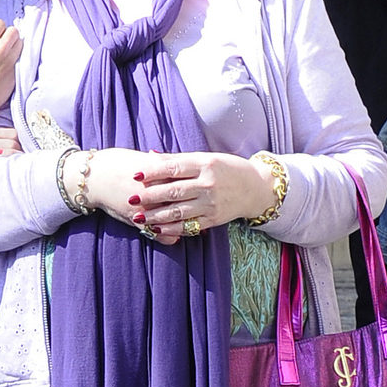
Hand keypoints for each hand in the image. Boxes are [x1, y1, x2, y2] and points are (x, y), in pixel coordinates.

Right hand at [0, 19, 21, 126]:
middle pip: (14, 31)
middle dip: (10, 37)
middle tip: (5, 45)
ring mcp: (9, 61)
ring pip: (21, 43)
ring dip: (16, 47)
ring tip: (9, 55)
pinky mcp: (16, 72)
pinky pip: (22, 58)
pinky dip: (18, 59)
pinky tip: (10, 65)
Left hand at [68, 149, 274, 242]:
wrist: (256, 188)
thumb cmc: (226, 169)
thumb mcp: (206, 158)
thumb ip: (178, 160)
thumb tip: (149, 156)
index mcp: (205, 164)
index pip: (174, 167)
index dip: (153, 171)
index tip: (136, 174)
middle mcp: (208, 184)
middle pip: (174, 191)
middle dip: (150, 196)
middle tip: (131, 199)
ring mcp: (211, 203)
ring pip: (178, 211)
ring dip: (156, 216)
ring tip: (138, 217)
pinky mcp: (213, 219)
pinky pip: (189, 226)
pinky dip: (171, 229)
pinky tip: (157, 230)